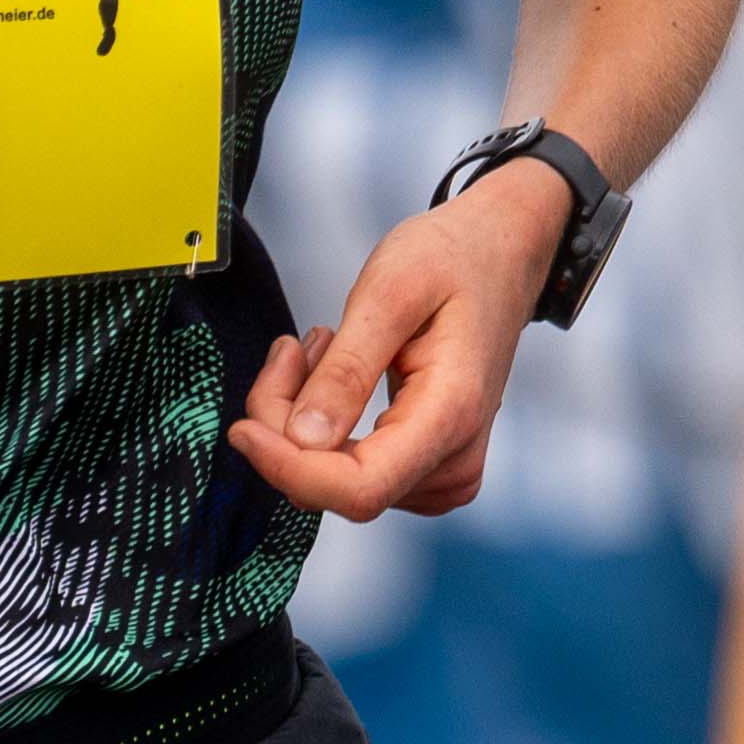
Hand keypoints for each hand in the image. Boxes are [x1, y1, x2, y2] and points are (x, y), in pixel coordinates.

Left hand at [225, 183, 550, 523]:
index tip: (242, 427)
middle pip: (335, 485)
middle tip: (290, 348)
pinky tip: (334, 371)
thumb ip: (347, 370)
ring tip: (324, 343)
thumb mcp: (390, 291)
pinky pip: (349, 469)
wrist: (500, 254)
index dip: (288, 469)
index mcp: (450, 416)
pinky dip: (322, 425)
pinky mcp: (425, 469)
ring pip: (332, 480)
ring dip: (302, 419)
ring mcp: (442, 473)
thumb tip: (303, 441)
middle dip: (286, 426)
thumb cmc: (453, 259)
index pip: (358, 490)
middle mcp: (452, 462)